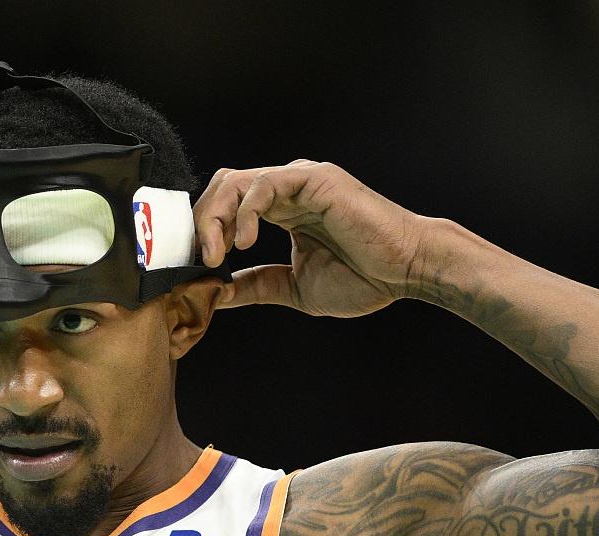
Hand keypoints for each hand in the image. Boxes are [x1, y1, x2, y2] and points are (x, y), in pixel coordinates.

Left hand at [193, 160, 433, 317]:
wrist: (406, 271)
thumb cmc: (364, 277)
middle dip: (200, 224)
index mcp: (281, 212)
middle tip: (199, 261)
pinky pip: (264, 184)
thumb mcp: (293, 287)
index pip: (225, 208)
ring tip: (216, 254)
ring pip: (235, 182)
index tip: (192, 267)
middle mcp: (286, 191)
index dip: (202, 234)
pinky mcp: (314, 179)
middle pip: (221, 189)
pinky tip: (245, 242)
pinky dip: (245, 211)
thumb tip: (215, 294)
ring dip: (215, 218)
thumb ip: (256, 285)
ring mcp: (300, 181)